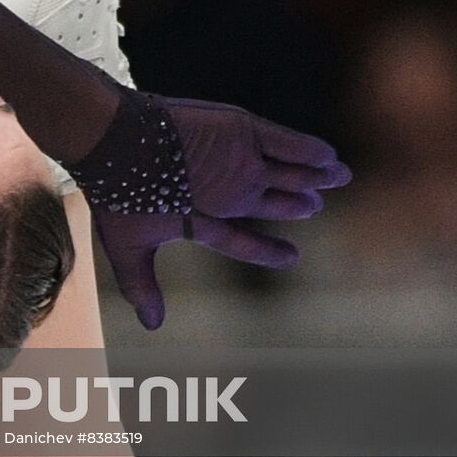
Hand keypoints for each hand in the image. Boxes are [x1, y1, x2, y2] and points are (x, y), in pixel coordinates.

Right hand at [75, 93, 351, 329]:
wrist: (115, 142)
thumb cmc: (120, 195)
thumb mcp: (128, 245)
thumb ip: (141, 284)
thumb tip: (151, 327)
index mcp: (199, 216)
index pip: (240, 239)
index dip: (267, 249)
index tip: (292, 256)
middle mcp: (222, 186)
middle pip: (268, 199)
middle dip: (295, 203)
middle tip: (316, 205)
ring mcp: (234, 158)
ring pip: (284, 170)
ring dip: (314, 175)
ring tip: (342, 176)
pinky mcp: (241, 130)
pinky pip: (284, 142)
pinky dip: (308, 150)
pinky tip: (328, 157)